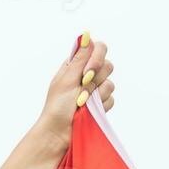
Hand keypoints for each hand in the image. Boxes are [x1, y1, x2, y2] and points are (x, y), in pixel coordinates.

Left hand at [35, 33, 115, 151]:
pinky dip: (100, 106)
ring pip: (110, 84)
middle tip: (81, 92)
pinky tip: (88, 112)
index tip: (88, 72)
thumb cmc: (57, 107)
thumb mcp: (66, 80)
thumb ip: (79, 59)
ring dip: (95, 96)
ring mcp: (94, 90)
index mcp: (75, 66)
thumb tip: (86, 35)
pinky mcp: (101, 104)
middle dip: (95, 80)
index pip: (97, 48)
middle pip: (107, 65)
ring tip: (81, 105)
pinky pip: (111, 99)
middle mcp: (86, 75)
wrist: (59, 134)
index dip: (97, 58)